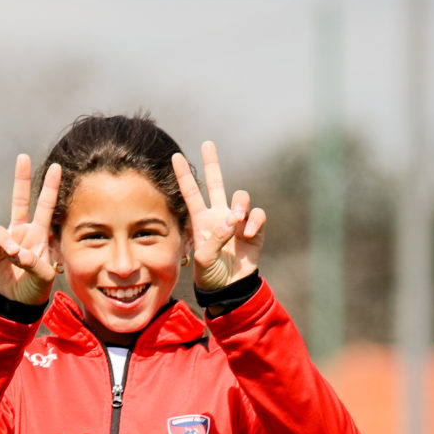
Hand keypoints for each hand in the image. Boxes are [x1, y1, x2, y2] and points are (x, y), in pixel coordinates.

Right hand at [0, 155, 62, 304]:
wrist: (16, 303)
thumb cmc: (35, 289)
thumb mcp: (44, 278)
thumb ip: (36, 265)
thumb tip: (18, 252)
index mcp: (38, 234)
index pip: (45, 206)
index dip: (50, 187)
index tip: (56, 166)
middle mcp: (20, 232)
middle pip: (20, 200)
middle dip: (21, 178)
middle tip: (23, 157)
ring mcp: (3, 241)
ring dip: (5, 240)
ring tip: (13, 254)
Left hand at [170, 141, 265, 291]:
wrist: (230, 289)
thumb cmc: (211, 276)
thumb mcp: (204, 260)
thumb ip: (214, 240)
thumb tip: (231, 221)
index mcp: (202, 221)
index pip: (191, 193)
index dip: (184, 176)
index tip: (175, 156)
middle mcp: (219, 215)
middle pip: (216, 183)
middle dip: (212, 163)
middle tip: (207, 144)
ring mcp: (238, 221)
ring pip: (241, 197)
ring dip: (239, 204)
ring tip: (236, 220)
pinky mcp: (254, 230)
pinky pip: (257, 214)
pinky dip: (253, 221)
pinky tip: (246, 234)